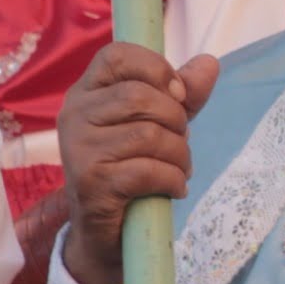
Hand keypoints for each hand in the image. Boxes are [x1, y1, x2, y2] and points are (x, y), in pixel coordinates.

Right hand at [57, 43, 218, 283]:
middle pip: (140, 96)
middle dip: (176, 120)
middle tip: (178, 141)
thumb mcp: (163, 121)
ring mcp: (78, 149)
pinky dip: (173, 179)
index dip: (156, 68)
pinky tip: (173, 188)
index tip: (176, 94)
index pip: (116, 54)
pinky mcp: (90, 183)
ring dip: (179, 154)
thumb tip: (209, 62)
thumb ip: (184, 92)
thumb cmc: (133, 163)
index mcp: (88, 90)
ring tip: (178, 168)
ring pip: (149, 134)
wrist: (106, 229)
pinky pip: (148, 170)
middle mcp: (74, 114)